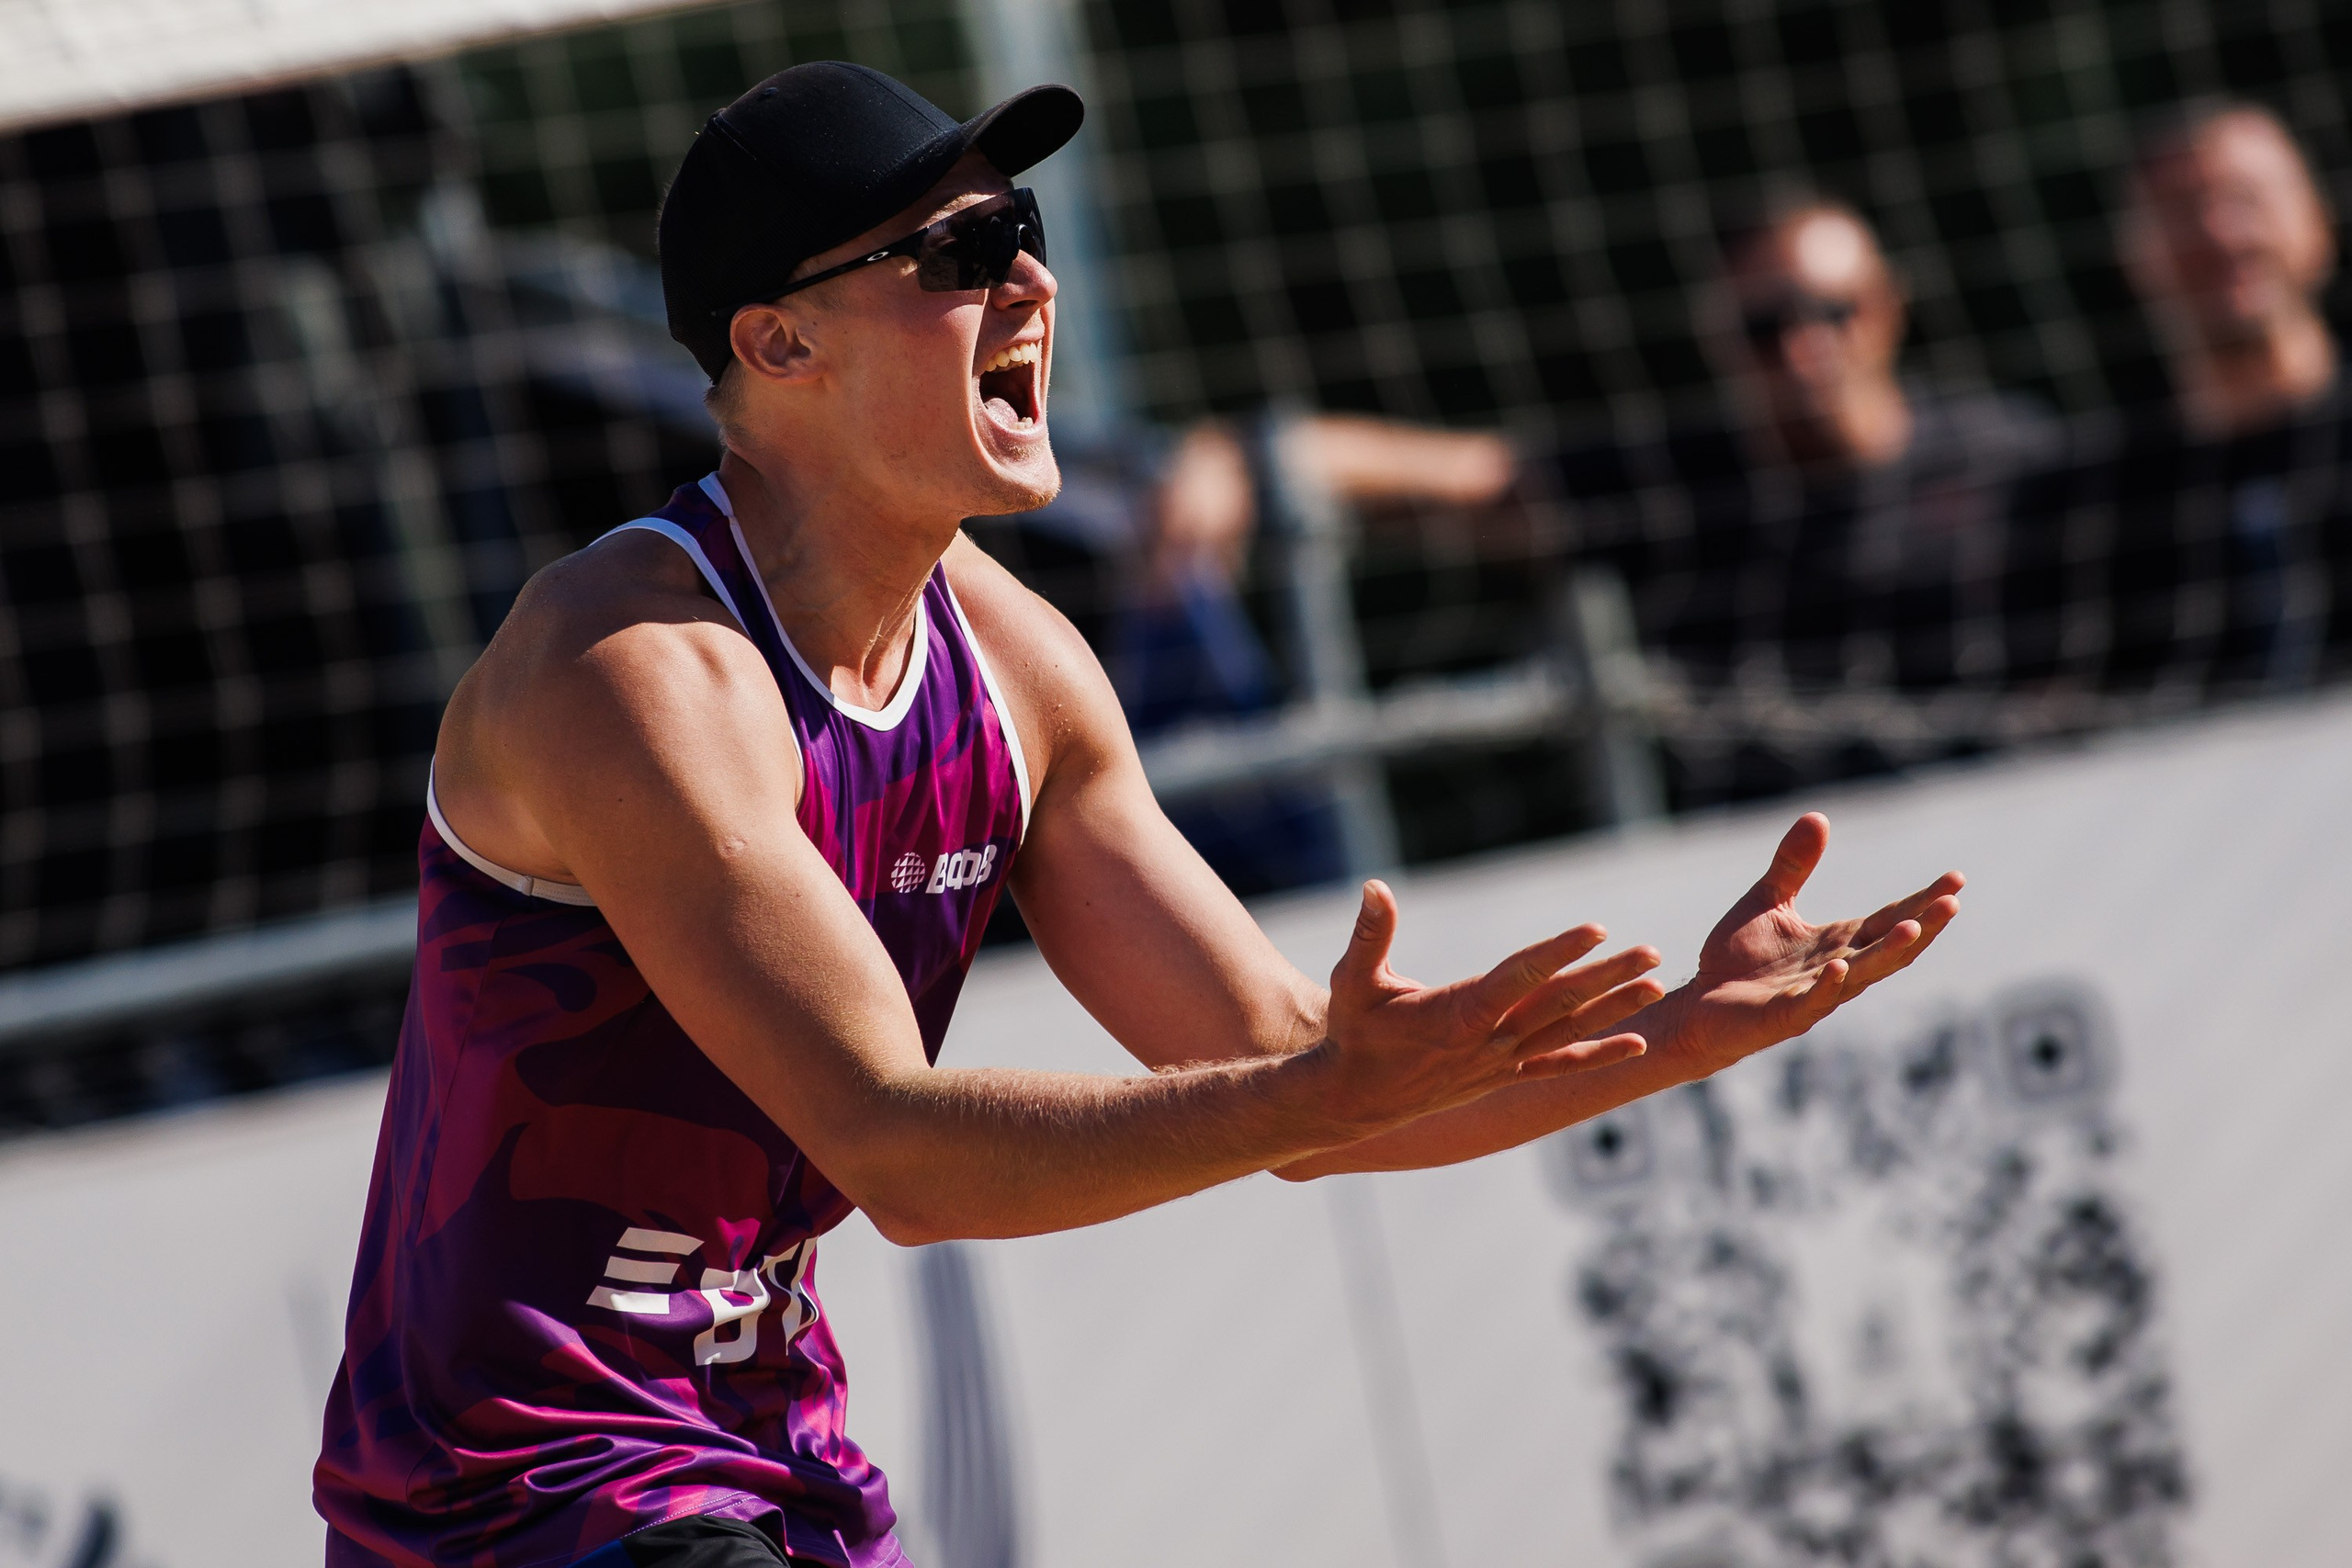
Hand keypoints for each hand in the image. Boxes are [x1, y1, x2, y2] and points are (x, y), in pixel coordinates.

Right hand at [1317, 880, 1666, 1133]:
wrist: (1355, 1100)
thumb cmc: (1354, 1034)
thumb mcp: (1354, 980)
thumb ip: (1371, 934)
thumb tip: (1374, 886)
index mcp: (1459, 1012)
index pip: (1519, 976)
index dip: (1558, 951)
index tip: (1595, 929)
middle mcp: (1490, 1040)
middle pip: (1559, 1003)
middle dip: (1607, 976)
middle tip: (1650, 952)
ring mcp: (1501, 1062)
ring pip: (1568, 1032)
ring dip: (1614, 1009)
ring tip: (1656, 986)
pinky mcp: (1504, 1076)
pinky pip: (1560, 1066)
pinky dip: (1598, 1056)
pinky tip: (1635, 1044)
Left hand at [1637, 812, 1962, 1077]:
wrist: (1701, 1004)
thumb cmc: (1738, 958)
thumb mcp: (1768, 900)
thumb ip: (1794, 865)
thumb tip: (1819, 816)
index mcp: (1838, 942)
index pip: (1890, 919)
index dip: (1923, 902)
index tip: (1955, 879)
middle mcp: (1838, 968)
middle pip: (1890, 946)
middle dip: (1924, 925)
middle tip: (1952, 901)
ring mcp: (1816, 994)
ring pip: (1863, 974)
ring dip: (1889, 953)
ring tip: (1915, 928)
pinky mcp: (1785, 1016)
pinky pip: (1812, 1001)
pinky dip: (1828, 985)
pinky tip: (1840, 967)